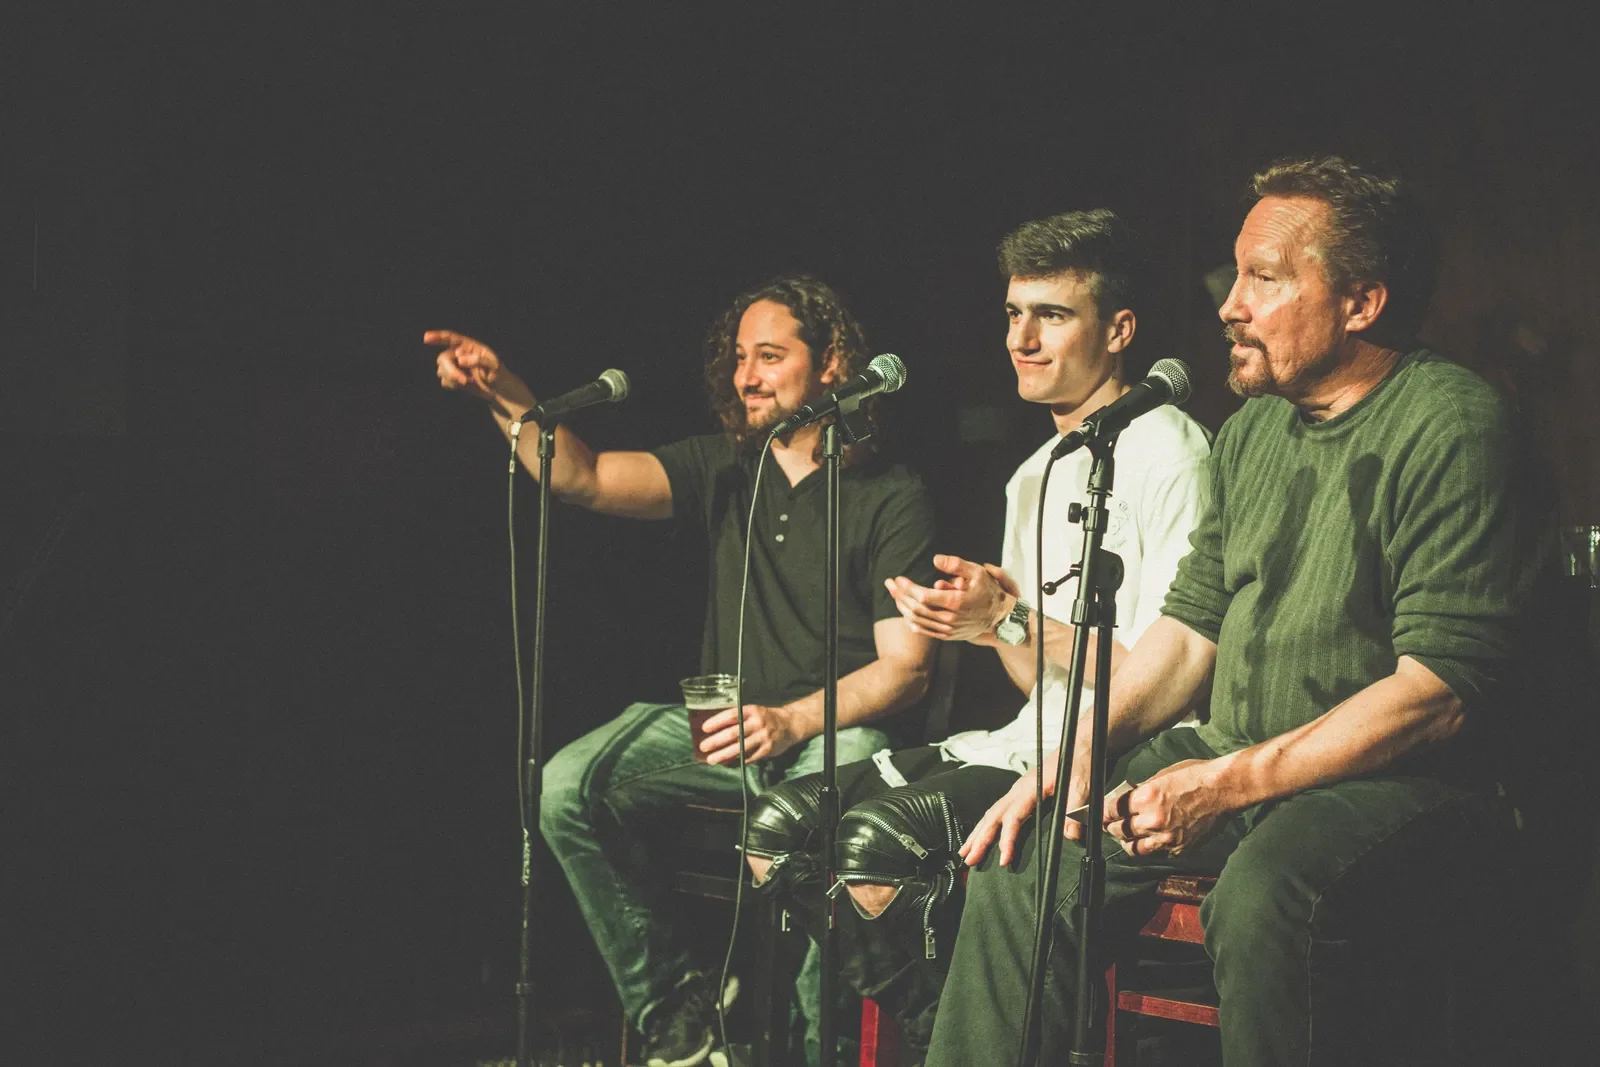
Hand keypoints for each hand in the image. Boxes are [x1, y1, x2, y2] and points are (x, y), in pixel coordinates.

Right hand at [426, 329, 504, 401]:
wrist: (498, 390)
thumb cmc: (498, 374)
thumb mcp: (494, 366)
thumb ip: (479, 360)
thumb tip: (460, 358)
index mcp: (468, 345)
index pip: (450, 338)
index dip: (437, 337)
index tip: (426, 338)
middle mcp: (458, 353)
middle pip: (443, 358)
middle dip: (451, 370)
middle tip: (464, 381)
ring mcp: (454, 366)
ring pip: (442, 370)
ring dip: (453, 379)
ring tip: (469, 382)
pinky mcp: (452, 378)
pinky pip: (444, 381)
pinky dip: (453, 385)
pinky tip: (465, 385)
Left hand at [698, 704, 805, 764]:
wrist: (789, 725)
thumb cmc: (765, 718)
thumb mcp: (753, 712)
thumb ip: (737, 719)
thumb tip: (715, 730)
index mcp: (752, 711)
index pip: (731, 715)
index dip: (717, 721)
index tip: (705, 728)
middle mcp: (758, 723)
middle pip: (734, 733)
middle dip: (716, 741)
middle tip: (704, 747)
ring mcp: (763, 737)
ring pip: (740, 748)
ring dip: (724, 754)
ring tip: (711, 759)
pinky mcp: (767, 749)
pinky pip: (749, 757)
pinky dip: (737, 761)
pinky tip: (726, 763)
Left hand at [884, 554, 1013, 642]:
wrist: (1000, 618)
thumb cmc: (988, 591)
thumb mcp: (977, 573)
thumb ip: (956, 564)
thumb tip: (935, 559)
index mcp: (956, 602)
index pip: (924, 596)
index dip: (908, 588)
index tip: (898, 578)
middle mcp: (950, 619)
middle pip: (916, 609)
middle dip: (900, 595)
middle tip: (889, 584)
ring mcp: (948, 630)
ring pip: (918, 620)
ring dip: (903, 607)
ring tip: (894, 595)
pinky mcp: (948, 636)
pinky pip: (924, 631)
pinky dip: (911, 621)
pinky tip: (904, 612)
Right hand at [958, 744, 1092, 867]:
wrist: (1078, 742)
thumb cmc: (1078, 761)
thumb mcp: (1082, 785)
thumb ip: (1075, 809)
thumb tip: (1069, 835)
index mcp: (1030, 788)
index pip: (1012, 817)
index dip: (1007, 839)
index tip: (1004, 859)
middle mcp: (1019, 789)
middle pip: (993, 816)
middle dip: (979, 839)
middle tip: (968, 859)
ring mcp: (1018, 791)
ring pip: (992, 813)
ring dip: (978, 833)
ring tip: (966, 852)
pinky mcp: (1021, 793)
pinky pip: (998, 811)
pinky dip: (986, 825)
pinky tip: (982, 835)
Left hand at [1103, 759, 1226, 857]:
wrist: (1224, 789)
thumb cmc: (1195, 776)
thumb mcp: (1161, 776)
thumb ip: (1141, 791)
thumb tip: (1127, 799)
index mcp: (1145, 798)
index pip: (1111, 810)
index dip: (1103, 813)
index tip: (1101, 814)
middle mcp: (1153, 820)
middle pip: (1119, 831)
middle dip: (1112, 828)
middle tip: (1110, 826)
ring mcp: (1166, 837)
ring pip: (1135, 848)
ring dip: (1128, 843)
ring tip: (1127, 838)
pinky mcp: (1180, 848)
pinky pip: (1158, 853)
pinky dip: (1153, 848)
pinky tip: (1153, 840)